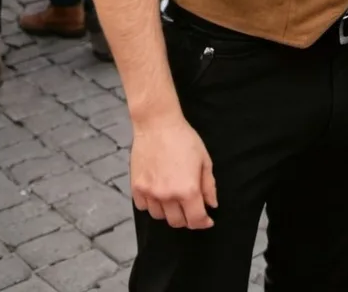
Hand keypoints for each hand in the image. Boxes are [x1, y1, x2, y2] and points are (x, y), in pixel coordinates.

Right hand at [130, 112, 216, 228]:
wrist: (157, 125)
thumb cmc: (184, 139)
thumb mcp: (204, 160)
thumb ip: (209, 185)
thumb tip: (211, 205)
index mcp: (187, 189)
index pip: (196, 219)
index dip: (203, 222)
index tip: (207, 221)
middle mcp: (167, 196)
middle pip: (177, 222)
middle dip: (187, 219)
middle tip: (191, 208)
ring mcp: (150, 193)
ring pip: (160, 217)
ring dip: (169, 212)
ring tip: (174, 197)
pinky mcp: (136, 188)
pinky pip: (144, 208)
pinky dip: (152, 205)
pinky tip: (159, 193)